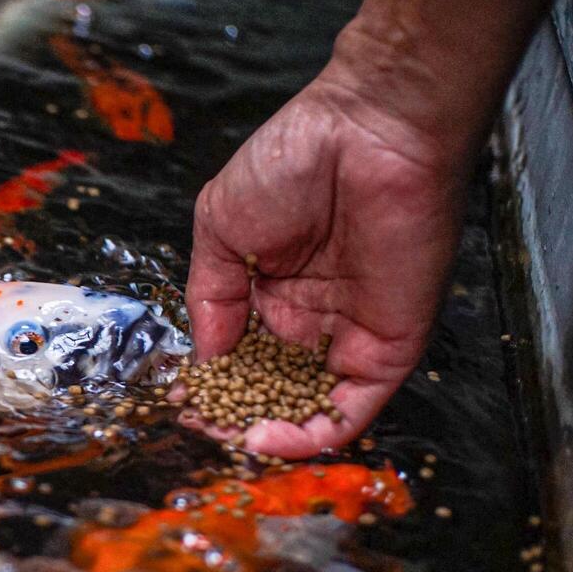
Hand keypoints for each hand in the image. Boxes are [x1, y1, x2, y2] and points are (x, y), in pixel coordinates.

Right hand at [184, 67, 468, 457]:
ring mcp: (352, 332)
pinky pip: (355, 403)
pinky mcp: (390, 343)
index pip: (241, 356)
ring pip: (313, 405)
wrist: (370, 128)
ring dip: (275, 434)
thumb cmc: (294, 159)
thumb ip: (210, 296)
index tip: (182, 401)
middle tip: (203, 429)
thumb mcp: (219, 226)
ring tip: (233, 443)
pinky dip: (317, 430)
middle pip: (274, 389)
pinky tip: (273, 438)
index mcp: (272, 289)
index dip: (212, 384)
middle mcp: (313, 317)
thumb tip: (204, 358)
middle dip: (237, 416)